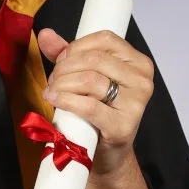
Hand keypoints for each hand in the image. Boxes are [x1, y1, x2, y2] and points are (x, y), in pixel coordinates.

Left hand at [38, 28, 154, 176]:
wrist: (107, 154)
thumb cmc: (98, 111)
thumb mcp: (84, 76)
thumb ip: (66, 54)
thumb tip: (45, 34)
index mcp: (139, 63)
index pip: (106, 39)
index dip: (77, 46)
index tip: (61, 59)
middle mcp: (143, 80)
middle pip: (94, 59)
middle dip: (65, 67)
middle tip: (53, 80)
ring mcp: (136, 104)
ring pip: (90, 80)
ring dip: (62, 84)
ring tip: (52, 91)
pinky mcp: (124, 126)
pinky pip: (89, 106)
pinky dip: (66, 100)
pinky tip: (54, 99)